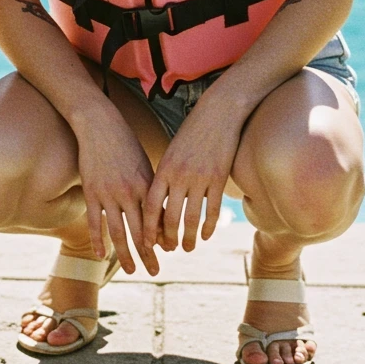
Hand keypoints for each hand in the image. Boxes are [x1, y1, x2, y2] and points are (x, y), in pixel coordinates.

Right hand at [74, 101, 160, 276]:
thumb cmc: (126, 144)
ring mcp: (108, 193)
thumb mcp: (144, 165)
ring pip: (117, 232)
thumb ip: (152, 190)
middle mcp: (128, 192)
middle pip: (140, 231)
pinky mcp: (91, 191)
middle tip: (154, 272)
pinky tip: (100, 255)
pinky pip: (95, 221)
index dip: (163, 239)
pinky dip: (97, 240)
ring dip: (125, 254)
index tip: (168, 254)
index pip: (157, 220)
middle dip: (148, 254)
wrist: (99, 125)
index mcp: (146, 185)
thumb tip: (161, 214)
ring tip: (131, 270)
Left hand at [143, 91, 242, 252]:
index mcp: (164, 168)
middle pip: (170, 215)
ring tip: (186, 248)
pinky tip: (205, 235)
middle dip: (167, 237)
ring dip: (188, 237)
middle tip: (167, 250)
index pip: (151, 204)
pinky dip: (208, 226)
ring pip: (191, 216)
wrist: (218, 113)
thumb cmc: (192, 132)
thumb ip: (166, 175)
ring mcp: (200, 178)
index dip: (147, 225)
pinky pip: (211, 209)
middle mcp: (180, 175)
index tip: (146, 241)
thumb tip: (159, 199)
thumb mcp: (173, 152)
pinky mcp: (218, 179)